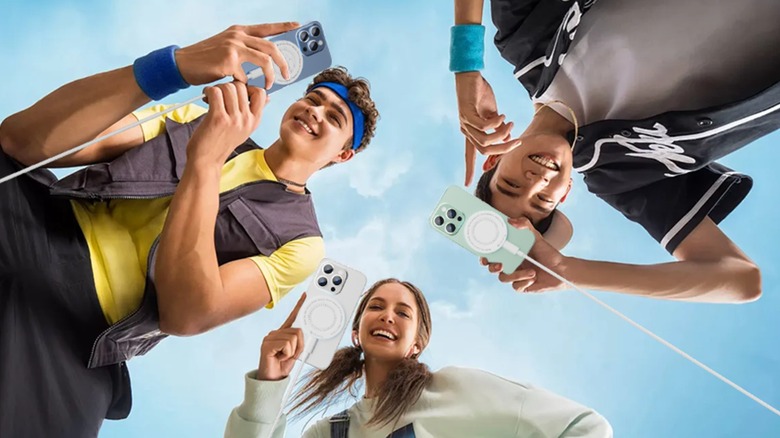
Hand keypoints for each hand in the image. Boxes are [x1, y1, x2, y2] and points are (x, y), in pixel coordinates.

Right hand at [175, 22, 299, 88]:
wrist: (182, 64)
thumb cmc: (205, 59)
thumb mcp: (226, 47)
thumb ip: (244, 49)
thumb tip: (264, 61)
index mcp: (239, 31)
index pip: (266, 27)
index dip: (283, 26)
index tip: (296, 25)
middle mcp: (238, 36)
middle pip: (271, 47)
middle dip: (283, 63)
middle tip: (286, 75)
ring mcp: (233, 47)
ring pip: (265, 61)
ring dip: (270, 76)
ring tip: (268, 86)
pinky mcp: (228, 61)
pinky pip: (246, 77)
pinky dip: (244, 85)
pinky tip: (236, 86)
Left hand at [187, 82, 267, 165]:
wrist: (206, 161)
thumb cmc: (220, 144)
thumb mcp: (244, 129)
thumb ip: (254, 113)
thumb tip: (267, 98)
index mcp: (254, 121)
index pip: (261, 93)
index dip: (248, 87)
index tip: (236, 94)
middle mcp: (246, 120)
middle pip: (241, 87)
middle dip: (228, 86)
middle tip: (219, 94)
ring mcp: (234, 119)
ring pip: (228, 87)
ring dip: (216, 88)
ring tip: (211, 97)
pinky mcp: (218, 118)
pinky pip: (215, 92)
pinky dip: (208, 91)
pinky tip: (205, 98)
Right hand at [256, 293, 307, 380]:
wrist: (271, 381)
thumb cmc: (282, 366)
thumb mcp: (295, 352)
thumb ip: (299, 341)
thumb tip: (305, 333)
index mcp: (282, 333)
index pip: (292, 317)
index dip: (299, 305)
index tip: (305, 295)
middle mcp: (275, 333)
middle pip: (298, 330)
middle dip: (300, 345)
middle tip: (291, 355)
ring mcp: (270, 337)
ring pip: (294, 338)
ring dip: (293, 351)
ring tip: (284, 357)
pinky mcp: (267, 344)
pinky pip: (287, 344)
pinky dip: (287, 354)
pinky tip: (279, 357)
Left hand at [455, 72, 521, 185]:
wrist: (471, 76)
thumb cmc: (480, 94)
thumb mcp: (492, 114)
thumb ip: (498, 128)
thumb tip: (508, 140)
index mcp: (470, 133)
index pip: (469, 155)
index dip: (469, 169)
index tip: (467, 184)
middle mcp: (466, 130)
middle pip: (485, 151)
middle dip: (503, 149)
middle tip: (517, 141)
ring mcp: (465, 123)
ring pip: (485, 141)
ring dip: (502, 135)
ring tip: (510, 124)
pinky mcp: (467, 114)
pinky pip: (484, 126)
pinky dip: (497, 124)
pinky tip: (502, 116)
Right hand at [481, 217, 568, 292]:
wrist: (561, 269)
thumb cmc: (546, 252)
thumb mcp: (536, 236)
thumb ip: (525, 225)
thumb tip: (511, 221)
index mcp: (509, 252)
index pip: (491, 254)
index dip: (484, 255)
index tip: (485, 255)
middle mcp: (509, 264)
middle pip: (492, 267)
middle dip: (493, 267)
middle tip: (501, 265)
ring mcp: (514, 276)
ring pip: (503, 278)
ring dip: (516, 275)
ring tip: (532, 272)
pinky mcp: (521, 286)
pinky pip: (515, 286)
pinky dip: (524, 282)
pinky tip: (533, 278)